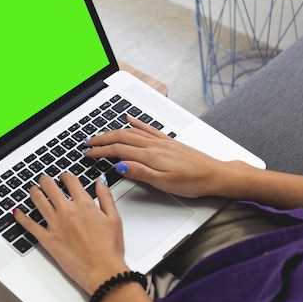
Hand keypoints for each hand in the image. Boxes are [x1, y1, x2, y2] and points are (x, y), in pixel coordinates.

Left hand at [13, 173, 127, 294]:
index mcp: (84, 204)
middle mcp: (67, 211)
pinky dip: (21, 217)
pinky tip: (17, 212)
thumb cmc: (109, 249)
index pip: (70, 181)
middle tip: (44, 180)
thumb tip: (100, 181)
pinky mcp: (47, 239)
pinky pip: (30, 225)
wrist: (102, 270)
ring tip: (34, 190)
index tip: (64, 176)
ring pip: (38, 200)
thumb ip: (106, 197)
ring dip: (34, 192)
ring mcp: (55, 224)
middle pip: (50, 187)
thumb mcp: (114, 218)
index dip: (65, 175)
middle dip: (46, 180)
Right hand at [84, 116, 232, 197]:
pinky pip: (147, 128)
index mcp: (150, 155)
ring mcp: (161, 141)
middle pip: (121, 137)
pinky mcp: (167, 141)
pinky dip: (135, 122)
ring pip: (131, 132)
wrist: (215, 174)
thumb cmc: (193, 182)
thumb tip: (119, 166)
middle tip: (87, 143)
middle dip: (101, 139)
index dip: (100, 152)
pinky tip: (129, 118)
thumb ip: (140, 172)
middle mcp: (154, 145)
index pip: (118, 151)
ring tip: (100, 135)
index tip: (87, 154)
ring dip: (113, 132)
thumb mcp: (164, 183)